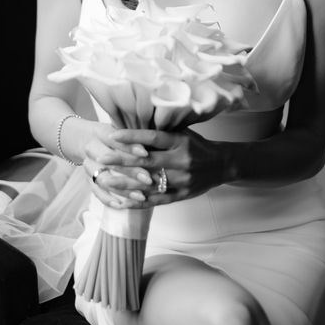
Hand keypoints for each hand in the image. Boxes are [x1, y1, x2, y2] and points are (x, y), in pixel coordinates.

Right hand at [81, 122, 155, 208]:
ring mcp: (88, 165)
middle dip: (130, 171)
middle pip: (110, 162)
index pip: (115, 141)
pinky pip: (96, 192)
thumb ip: (135, 137)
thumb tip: (152, 149)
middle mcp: (91, 149)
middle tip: (149, 179)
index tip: (146, 153)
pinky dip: (109, 200)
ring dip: (123, 189)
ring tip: (142, 196)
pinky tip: (123, 205)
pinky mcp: (87, 179)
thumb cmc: (115, 135)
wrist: (87, 139)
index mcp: (100, 133)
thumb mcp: (123, 131)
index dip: (130, 147)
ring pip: (104, 179)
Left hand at [101, 129, 228, 206]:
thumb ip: (162, 132)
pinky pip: (157, 200)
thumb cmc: (197, 145)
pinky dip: (138, 202)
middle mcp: (181, 160)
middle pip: (148, 161)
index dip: (133, 136)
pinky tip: (121, 202)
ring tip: (105, 182)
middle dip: (122, 160)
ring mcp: (182, 180)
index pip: (154, 137)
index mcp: (181, 142)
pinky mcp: (182, 194)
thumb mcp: (183, 133)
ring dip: (125, 184)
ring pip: (149, 183)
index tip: (113, 136)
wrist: (222, 164)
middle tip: (102, 159)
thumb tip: (135, 122)